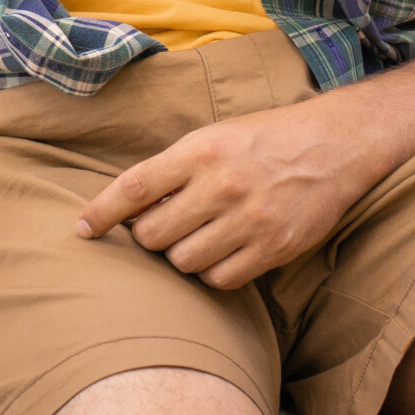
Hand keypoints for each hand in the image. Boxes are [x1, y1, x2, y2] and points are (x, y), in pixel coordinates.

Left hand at [74, 99, 375, 289]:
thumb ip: (173, 167)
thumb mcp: (212, 136)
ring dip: (180, 255)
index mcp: (199, 151)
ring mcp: (248, 220)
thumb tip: (128, 204)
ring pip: (183, 262)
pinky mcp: (273, 248)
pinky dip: (213, 272)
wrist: (332, 145)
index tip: (82, 229)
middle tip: (163, 225)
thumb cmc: (263, 139)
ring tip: (196, 236)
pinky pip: (220, 279)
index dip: (101, 213)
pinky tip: (221, 252)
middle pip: (153, 234)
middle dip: (148, 235)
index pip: (134, 188)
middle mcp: (221, 186)